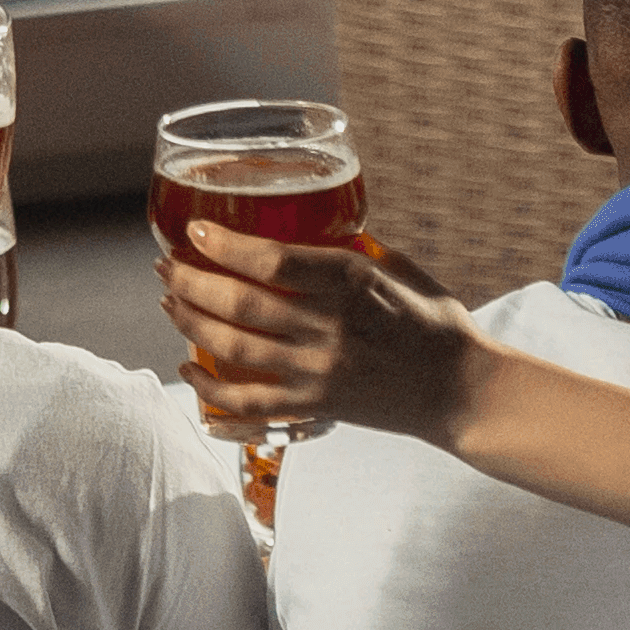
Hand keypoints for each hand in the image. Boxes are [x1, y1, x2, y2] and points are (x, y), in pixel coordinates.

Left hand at [155, 219, 483, 443]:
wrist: (463, 392)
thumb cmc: (434, 323)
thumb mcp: (398, 269)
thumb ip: (350, 248)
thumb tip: (305, 221)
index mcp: (354, 284)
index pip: (274, 262)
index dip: (225, 245)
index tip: (195, 230)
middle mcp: (332, 330)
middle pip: (242, 305)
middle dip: (193, 282)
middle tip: (167, 266)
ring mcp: (321, 373)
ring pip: (236, 350)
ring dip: (192, 324)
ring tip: (170, 302)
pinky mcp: (317, 407)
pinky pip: (250, 405)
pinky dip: (211, 390)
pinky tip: (188, 370)